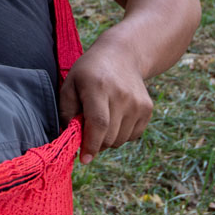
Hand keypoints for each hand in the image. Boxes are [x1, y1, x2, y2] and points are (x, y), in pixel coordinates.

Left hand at [59, 42, 152, 164]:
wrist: (122, 55)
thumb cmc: (89, 72)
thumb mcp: (70, 84)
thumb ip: (66, 111)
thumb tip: (68, 138)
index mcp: (98, 87)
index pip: (99, 124)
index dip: (91, 145)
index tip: (84, 159)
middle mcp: (121, 95)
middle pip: (110, 136)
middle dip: (96, 143)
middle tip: (87, 131)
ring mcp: (137, 102)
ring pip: (120, 140)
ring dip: (108, 139)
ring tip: (102, 119)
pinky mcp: (147, 109)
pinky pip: (132, 136)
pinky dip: (121, 134)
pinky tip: (115, 117)